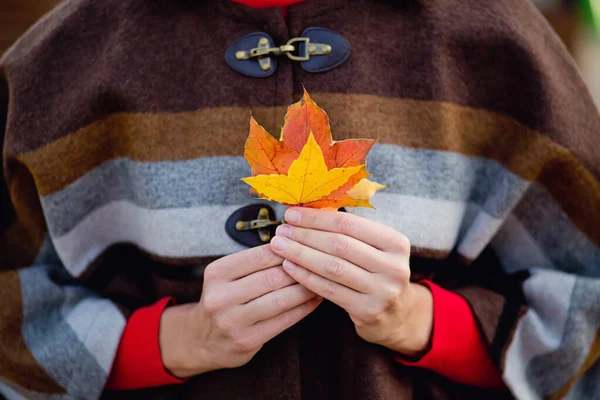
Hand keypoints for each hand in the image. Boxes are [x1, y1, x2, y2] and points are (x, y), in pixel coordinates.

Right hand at [159, 245, 321, 377]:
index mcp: (217, 273)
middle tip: (321, 262)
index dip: (287, 249)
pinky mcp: (246, 341)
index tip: (306, 245)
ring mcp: (232, 321)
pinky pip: (284, 321)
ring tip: (322, 279)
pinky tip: (316, 299)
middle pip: (272, 278)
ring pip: (281, 300)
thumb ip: (254, 262)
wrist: (202, 340)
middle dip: (300, 269)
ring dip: (306, 289)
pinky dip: (304, 308)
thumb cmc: (224, 299)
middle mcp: (221, 297)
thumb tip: (294, 242)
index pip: (260, 255)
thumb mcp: (227, 275)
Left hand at [269, 208, 432, 355]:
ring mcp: (383, 290)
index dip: (317, 218)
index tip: (291, 214)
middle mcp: (394, 266)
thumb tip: (304, 212)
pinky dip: (306, 276)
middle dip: (305, 236)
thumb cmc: (375, 273)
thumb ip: (347, 232)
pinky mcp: (368, 311)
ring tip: (279, 247)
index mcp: (396, 242)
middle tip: (281, 231)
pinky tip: (289, 267)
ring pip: (333, 267)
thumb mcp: (373, 249)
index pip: (349, 224)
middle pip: (340, 245)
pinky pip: (329, 289)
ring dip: (301, 255)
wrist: (396, 315)